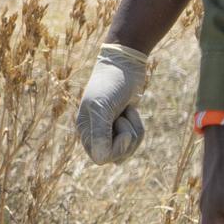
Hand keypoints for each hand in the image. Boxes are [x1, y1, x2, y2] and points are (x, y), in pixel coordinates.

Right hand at [73, 42, 152, 163]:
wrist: (125, 64)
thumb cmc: (110, 84)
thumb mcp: (102, 107)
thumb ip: (100, 133)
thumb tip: (101, 160)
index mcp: (85, 130)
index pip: (101, 157)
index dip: (115, 148)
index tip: (122, 131)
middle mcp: (95, 133)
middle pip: (116, 156)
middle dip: (128, 139)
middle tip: (123, 117)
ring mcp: (110, 130)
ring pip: (127, 150)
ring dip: (135, 131)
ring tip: (128, 112)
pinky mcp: (123, 125)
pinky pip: (134, 139)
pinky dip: (138, 127)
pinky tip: (131, 110)